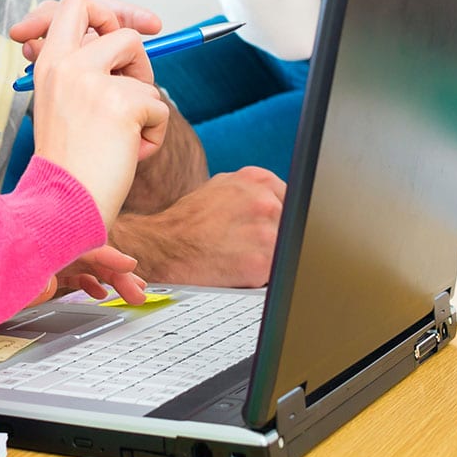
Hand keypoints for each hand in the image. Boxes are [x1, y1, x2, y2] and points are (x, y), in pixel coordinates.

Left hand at [23, 243, 150, 309]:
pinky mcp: (44, 264)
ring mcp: (50, 254)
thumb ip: (35, 283)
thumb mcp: (16, 275)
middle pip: (96, 257)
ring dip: (110, 280)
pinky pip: (73, 272)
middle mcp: (55, 244)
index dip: (114, 260)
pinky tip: (98, 294)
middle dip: (121, 276)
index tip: (133, 268)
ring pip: (88, 265)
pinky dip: (89, 282)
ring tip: (129, 294)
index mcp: (53, 241)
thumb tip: (50, 288)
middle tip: (140, 295)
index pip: (90, 247)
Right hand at [29, 0, 170, 228]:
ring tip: (125, 131)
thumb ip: (77, 68)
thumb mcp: (58, 104)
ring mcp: (93, 80)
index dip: (102, 8)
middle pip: (114, 22)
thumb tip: (108, 39)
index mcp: (48, 62)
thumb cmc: (66, 164)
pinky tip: (129, 154)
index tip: (123, 24)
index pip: (70, 5)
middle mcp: (68, 63)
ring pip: (141, 63)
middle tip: (146, 55)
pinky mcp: (122, 104)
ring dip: (144, 96)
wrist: (61, 205)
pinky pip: (157, 106)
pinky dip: (153, 134)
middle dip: (135, 39)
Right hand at [113, 167, 285, 286]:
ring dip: (271, 259)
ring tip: (242, 257)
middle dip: (277, 238)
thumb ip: (252, 191)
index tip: (276, 228)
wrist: (163, 248)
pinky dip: (262, 277)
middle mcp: (264, 201)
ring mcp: (265, 231)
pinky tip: (239, 271)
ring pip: (287, 251)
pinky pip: (277, 274)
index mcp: (257, 179)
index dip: (282, 217)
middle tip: (250, 246)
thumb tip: (280, 202)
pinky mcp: (262, 262)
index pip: (291, 198)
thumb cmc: (190, 221)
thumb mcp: (221, 187)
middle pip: (293, 225)